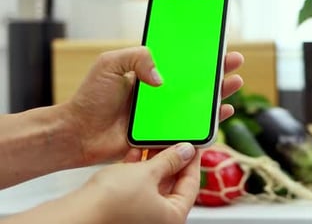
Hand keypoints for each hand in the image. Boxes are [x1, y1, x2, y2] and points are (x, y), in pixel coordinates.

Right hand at [4, 143, 199, 223]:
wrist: (75, 215)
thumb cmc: (111, 202)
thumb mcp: (147, 173)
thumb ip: (170, 160)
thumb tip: (186, 151)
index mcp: (173, 218)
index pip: (191, 185)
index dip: (192, 162)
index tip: (192, 145)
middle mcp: (158, 221)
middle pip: (173, 186)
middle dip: (171, 161)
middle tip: (173, 140)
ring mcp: (140, 218)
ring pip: (153, 186)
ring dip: (153, 164)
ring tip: (154, 142)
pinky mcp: (123, 213)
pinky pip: (137, 189)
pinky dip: (138, 172)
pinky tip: (134, 154)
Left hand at [66, 47, 243, 164]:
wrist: (79, 133)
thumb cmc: (90, 98)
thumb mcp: (110, 64)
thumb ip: (137, 58)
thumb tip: (162, 78)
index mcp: (149, 73)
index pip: (181, 61)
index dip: (200, 54)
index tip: (216, 44)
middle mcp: (161, 92)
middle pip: (196, 79)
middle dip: (218, 70)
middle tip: (234, 60)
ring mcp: (164, 113)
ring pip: (199, 101)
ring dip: (219, 92)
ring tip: (235, 82)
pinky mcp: (164, 132)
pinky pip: (192, 125)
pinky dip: (210, 119)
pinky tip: (223, 111)